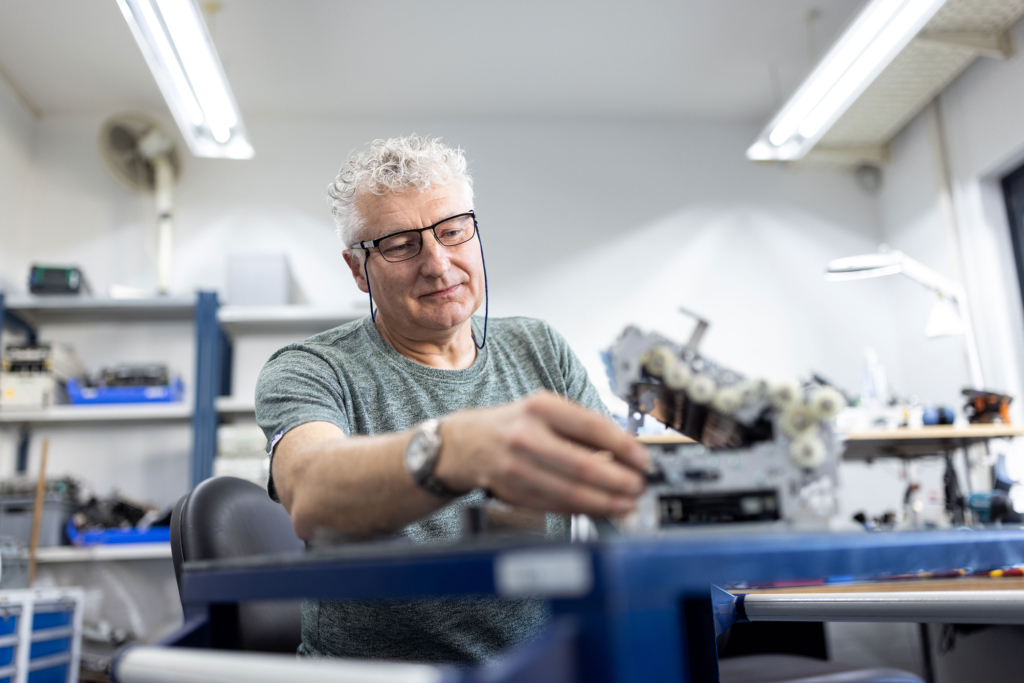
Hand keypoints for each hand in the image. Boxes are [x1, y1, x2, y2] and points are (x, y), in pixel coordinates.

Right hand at [435, 392, 648, 516]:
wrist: (467, 443)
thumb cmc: (515, 423)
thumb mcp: (545, 409)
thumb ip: (582, 427)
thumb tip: (626, 449)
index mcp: (540, 407)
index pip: (591, 427)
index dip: (623, 446)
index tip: (643, 460)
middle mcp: (526, 436)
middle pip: (583, 465)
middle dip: (619, 481)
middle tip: (639, 487)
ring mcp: (517, 468)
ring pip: (571, 492)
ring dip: (606, 502)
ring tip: (628, 503)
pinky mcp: (514, 493)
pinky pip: (557, 506)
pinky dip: (585, 510)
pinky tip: (603, 509)